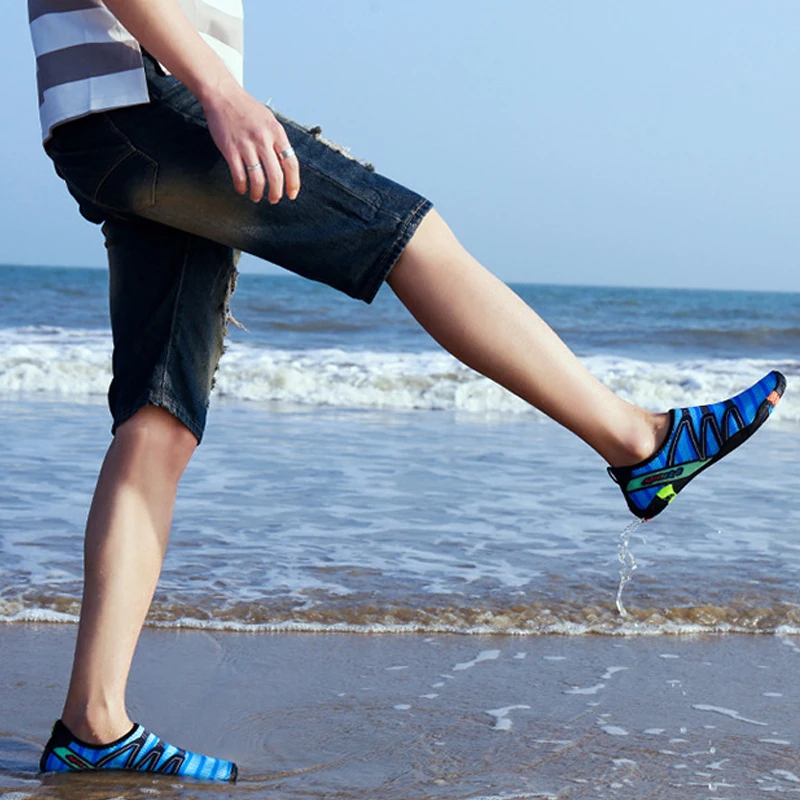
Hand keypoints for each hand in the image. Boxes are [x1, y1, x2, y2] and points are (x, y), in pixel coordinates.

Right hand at [201, 81, 300, 203]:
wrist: (222, 95)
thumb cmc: (246, 108)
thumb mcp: (270, 120)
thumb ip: (278, 141)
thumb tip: (285, 165)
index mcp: (277, 132)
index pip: (291, 163)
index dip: (293, 183)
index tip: (292, 193)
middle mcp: (263, 139)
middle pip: (276, 175)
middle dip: (276, 193)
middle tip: (274, 199)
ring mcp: (246, 145)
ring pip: (258, 179)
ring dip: (258, 193)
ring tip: (257, 197)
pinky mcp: (230, 149)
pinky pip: (239, 175)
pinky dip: (242, 186)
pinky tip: (242, 189)